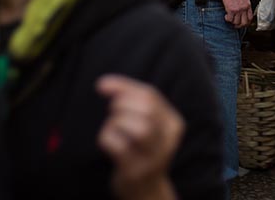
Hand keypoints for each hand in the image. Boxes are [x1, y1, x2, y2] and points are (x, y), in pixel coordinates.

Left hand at [96, 75, 182, 199]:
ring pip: (139, 128)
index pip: (151, 95)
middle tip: (111, 112)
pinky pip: (120, 147)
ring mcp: (153, 157)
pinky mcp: (136, 171)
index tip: (101, 85)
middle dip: (121, 104)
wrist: (145, 191)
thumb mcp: (148, 125)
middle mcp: (168, 140)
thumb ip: (134, 103)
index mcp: (173, 123)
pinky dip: (107, 138)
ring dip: (116, 122)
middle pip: (147, 109)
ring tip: (112, 126)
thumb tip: (103, 84)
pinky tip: (106, 141)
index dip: (123, 86)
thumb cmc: (141, 150)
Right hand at [220, 0, 252, 28]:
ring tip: (230, 19)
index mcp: (248, 5)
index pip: (250, 18)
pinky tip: (226, 16)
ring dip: (232, 22)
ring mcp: (238, 10)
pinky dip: (227, 19)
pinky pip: (230, 19)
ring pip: (236, 22)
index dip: (247, 22)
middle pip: (244, 23)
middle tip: (236, 25)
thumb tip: (244, 9)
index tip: (243, 22)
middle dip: (240, 25)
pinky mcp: (231, 10)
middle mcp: (244, 8)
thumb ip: (245, 4)